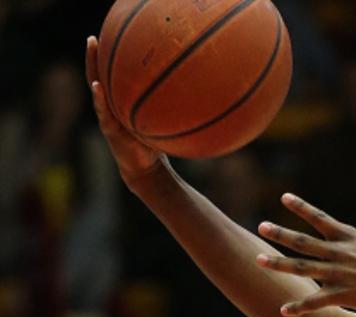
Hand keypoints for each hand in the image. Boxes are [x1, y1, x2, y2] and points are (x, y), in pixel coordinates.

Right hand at [85, 35, 166, 188]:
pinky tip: (97, 86)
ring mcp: (107, 117)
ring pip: (96, 89)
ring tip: (91, 52)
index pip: (114, 78)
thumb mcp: (163, 124)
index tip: (110, 38)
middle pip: (100, 77)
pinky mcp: (109, 130)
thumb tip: (195, 95)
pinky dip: (99, 99)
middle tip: (93, 38)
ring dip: (92, 69)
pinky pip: (103, 112)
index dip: (111, 60)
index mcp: (121, 103)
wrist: (146, 170)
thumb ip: (170, 110)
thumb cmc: (156, 145)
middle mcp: (111, 107)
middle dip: (95, 57)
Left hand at [257, 194, 355, 316]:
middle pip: (304, 242)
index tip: (284, 197)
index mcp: (350, 238)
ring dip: (279, 265)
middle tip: (261, 226)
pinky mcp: (343, 295)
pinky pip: (317, 301)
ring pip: (303, 268)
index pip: (321, 218)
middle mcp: (340, 253)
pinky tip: (284, 310)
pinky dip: (300, 307)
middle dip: (280, 234)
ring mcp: (340, 275)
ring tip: (258, 260)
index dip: (302, 207)